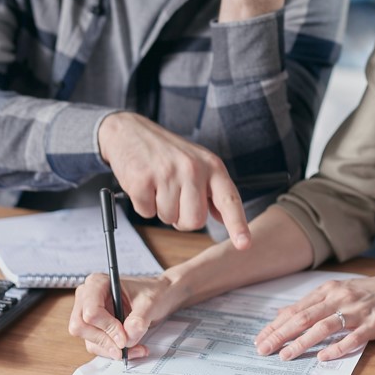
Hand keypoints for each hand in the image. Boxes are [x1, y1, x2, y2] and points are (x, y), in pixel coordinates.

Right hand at [68, 272, 183, 359]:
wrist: (159, 297)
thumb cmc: (153, 293)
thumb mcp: (150, 303)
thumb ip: (139, 319)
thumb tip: (127, 338)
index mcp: (97, 283)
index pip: (91, 311)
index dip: (107, 328)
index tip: (124, 338)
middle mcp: (87, 297)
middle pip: (81, 327)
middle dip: (105, 341)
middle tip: (125, 348)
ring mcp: (88, 313)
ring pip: (89, 340)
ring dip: (112, 349)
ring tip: (136, 349)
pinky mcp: (94, 328)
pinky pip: (97, 346)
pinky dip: (113, 351)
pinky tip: (132, 349)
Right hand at [98, 112, 250, 247]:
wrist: (130, 131)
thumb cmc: (167, 152)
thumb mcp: (198, 163)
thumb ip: (212, 190)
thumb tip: (224, 218)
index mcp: (212, 166)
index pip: (229, 200)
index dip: (237, 225)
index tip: (244, 244)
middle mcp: (193, 169)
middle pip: (195, 221)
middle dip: (182, 219)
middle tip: (174, 198)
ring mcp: (168, 173)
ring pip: (169, 218)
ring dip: (161, 209)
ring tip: (158, 185)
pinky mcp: (143, 179)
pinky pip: (146, 213)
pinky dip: (143, 204)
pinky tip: (144, 184)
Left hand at [254, 274, 374, 361]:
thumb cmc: (370, 293)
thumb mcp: (338, 291)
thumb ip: (311, 303)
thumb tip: (282, 313)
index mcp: (328, 290)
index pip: (296, 309)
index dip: (276, 325)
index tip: (260, 338)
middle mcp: (339, 298)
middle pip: (304, 318)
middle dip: (281, 335)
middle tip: (264, 349)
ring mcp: (355, 311)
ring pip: (323, 327)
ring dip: (302, 342)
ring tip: (286, 355)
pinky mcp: (372, 324)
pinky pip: (352, 338)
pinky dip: (336, 348)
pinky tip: (323, 358)